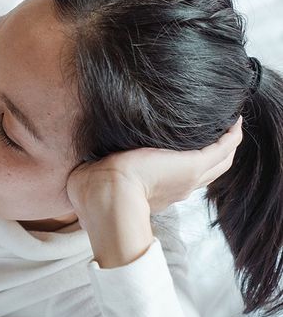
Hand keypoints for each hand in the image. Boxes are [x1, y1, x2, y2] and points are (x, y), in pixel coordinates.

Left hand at [67, 117, 243, 217]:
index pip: (178, 178)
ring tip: (230, 122)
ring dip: (227, 142)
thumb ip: (94, 170)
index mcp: (156, 193)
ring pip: (220, 160)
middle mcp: (178, 188)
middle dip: (216, 151)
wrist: (106, 199)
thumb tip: (81, 161)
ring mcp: (188, 177)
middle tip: (220, 131)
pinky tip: (234, 117)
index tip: (185, 151)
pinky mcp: (193, 164)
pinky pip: (224, 145)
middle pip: (209, 171)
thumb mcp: (94, 179)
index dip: (186, 165)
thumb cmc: (91, 194)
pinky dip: (231, 133)